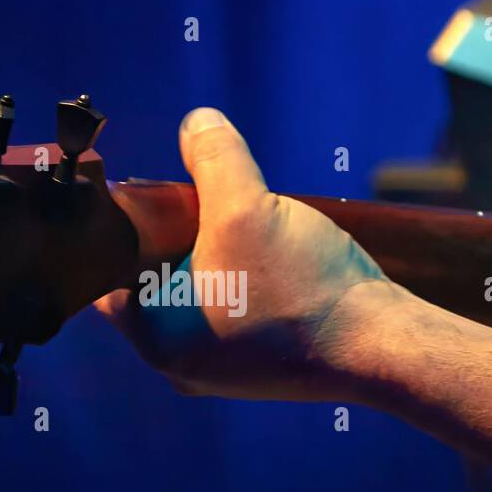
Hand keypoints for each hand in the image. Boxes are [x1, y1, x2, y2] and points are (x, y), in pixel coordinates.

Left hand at [94, 107, 398, 401]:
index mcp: (155, 337)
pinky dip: (244, 285)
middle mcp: (178, 364)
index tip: (164, 198)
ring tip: (252, 237)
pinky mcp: (256, 368)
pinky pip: (231, 313)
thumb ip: (214, 158)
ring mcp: (219, 371)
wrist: (381, 346)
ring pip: (196, 295)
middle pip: (154, 281)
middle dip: (180, 239)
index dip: (131, 227)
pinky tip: (277, 266)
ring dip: (216, 260)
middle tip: (213, 210)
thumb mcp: (248, 206)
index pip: (110, 273)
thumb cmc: (306, 287)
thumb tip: (195, 120)